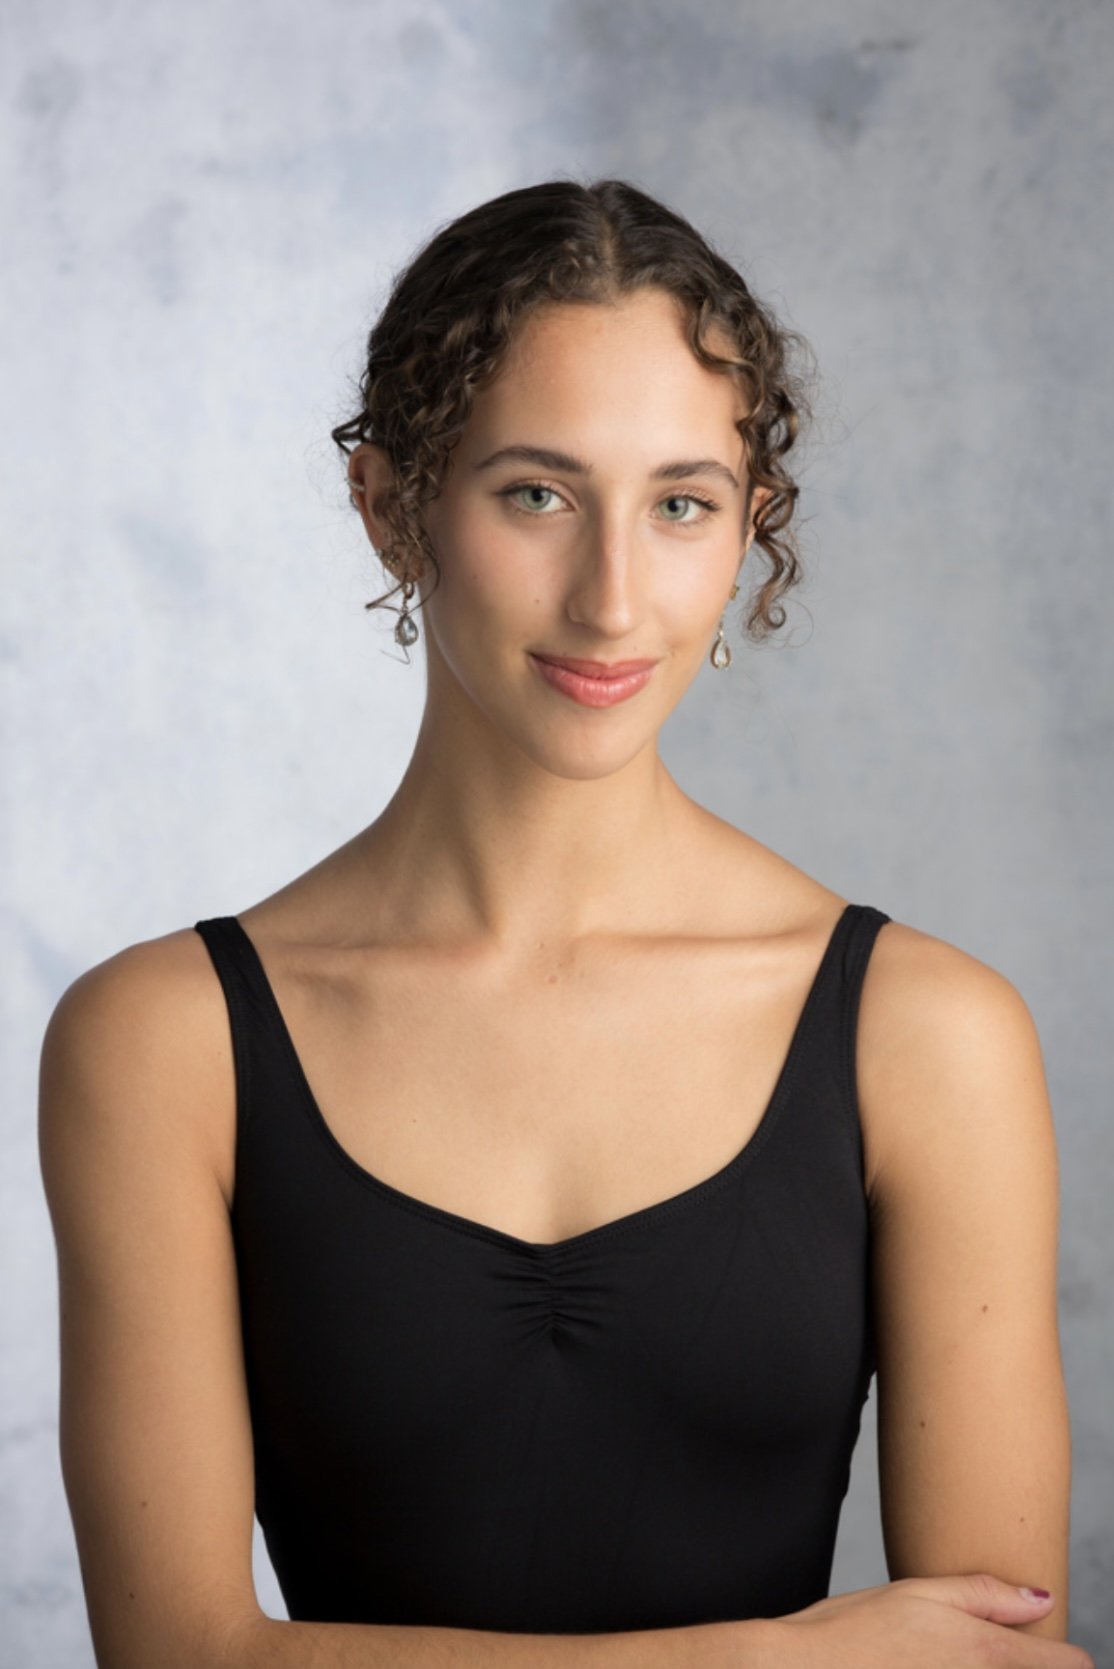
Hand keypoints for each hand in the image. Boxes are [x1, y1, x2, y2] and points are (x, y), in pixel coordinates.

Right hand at [763, 1572, 1093, 1666]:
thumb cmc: (848, 1634)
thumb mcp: (918, 1593)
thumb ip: (986, 1595)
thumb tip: (1042, 1598)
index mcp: (984, 1653)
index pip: (1067, 1666)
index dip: (1060, 1654)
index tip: (1041, 1648)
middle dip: (1017, 1665)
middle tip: (966, 1651)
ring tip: (939, 1661)